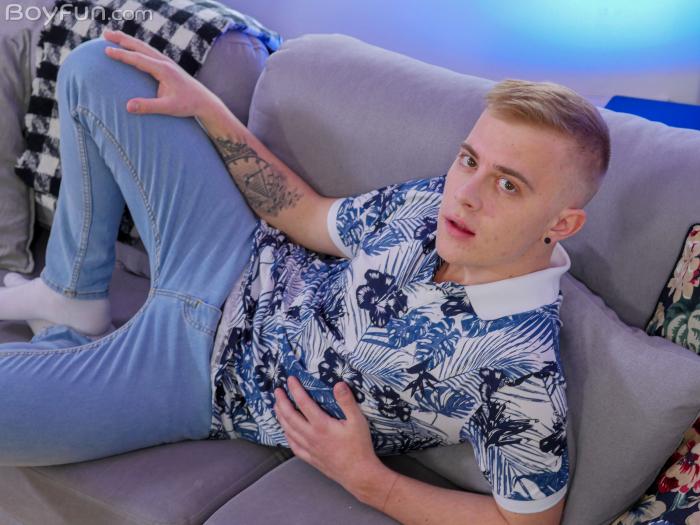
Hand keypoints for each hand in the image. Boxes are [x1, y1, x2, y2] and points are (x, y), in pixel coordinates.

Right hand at [102, 29, 218, 117]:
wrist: (205, 101)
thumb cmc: (187, 105)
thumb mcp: (168, 108)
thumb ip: (148, 106)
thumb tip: (128, 106)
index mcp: (164, 70)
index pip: (139, 59)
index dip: (122, 55)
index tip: (107, 51)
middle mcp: (165, 63)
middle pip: (141, 47)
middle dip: (123, 40)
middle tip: (105, 35)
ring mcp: (167, 63)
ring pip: (145, 48)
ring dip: (129, 41)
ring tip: (115, 36)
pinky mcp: (168, 66)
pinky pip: (150, 53)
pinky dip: (138, 47)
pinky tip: (132, 48)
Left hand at [274, 376, 384, 493]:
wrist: (358, 474)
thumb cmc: (359, 446)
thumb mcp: (357, 420)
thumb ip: (347, 401)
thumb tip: (338, 384)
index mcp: (321, 425)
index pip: (303, 403)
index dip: (295, 389)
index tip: (290, 379)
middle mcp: (311, 436)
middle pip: (290, 416)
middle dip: (281, 401)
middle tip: (277, 391)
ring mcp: (309, 448)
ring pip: (288, 430)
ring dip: (280, 417)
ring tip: (276, 407)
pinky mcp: (311, 458)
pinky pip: (293, 446)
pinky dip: (286, 436)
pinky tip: (286, 431)